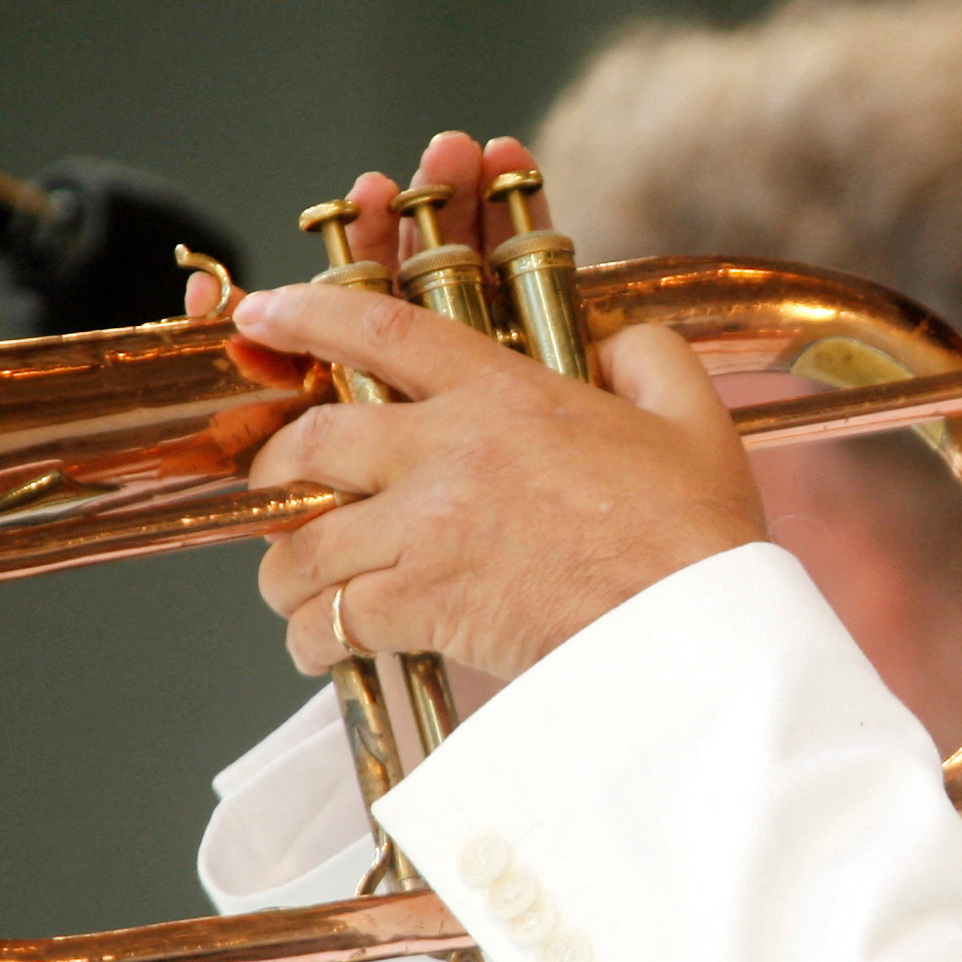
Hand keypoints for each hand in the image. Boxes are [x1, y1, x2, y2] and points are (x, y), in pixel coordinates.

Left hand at [234, 132, 765, 679]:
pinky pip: (330, 617)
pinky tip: (323, 647)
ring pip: (304, 541)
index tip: (264, 315)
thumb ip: (647, 358)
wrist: (692, 632)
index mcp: (504, 393)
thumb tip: (616, 345)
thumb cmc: (697, 536)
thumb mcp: (690, 417)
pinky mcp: (423, 604)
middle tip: (276, 485)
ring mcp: (428, 529)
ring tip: (297, 590)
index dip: (307, 315)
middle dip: (275, 466)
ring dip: (287, 570)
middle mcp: (448, 451)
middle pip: (312, 440)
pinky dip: (313, 637)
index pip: (381, 331)